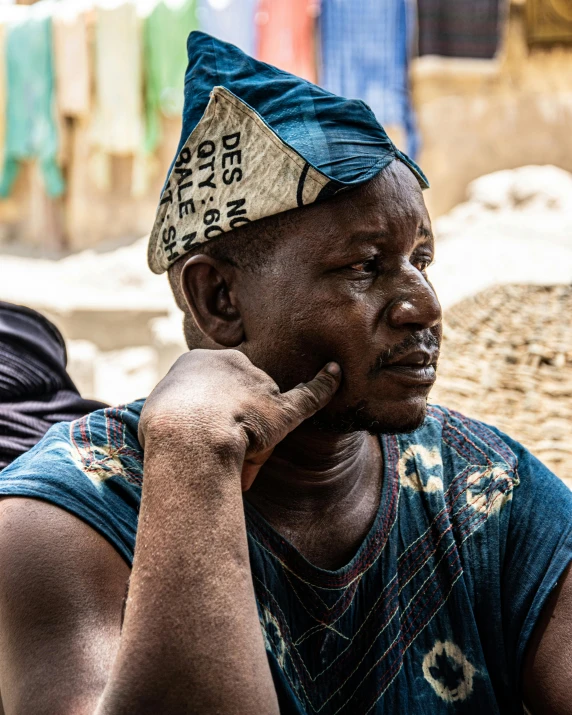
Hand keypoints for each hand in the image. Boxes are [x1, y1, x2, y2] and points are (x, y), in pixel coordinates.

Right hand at [139, 349, 340, 489]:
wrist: (187, 436)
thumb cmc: (164, 434)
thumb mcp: (159, 420)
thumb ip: (178, 422)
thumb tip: (183, 440)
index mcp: (197, 363)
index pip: (209, 389)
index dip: (204, 417)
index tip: (196, 436)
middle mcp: (231, 364)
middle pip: (237, 398)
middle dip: (228, 426)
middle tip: (209, 452)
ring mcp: (258, 384)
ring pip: (260, 413)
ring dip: (251, 439)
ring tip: (230, 459)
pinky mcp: (282, 407)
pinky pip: (310, 394)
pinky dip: (325, 385)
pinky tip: (336, 373)